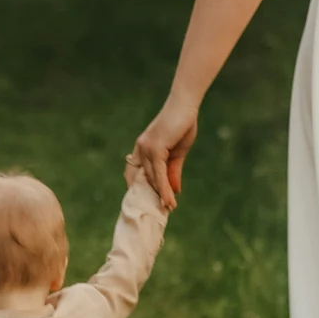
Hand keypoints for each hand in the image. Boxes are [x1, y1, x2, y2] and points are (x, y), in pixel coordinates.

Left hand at [130, 97, 197, 211]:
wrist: (186, 106)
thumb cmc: (182, 125)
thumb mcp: (177, 153)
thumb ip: (173, 171)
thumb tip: (174, 190)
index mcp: (142, 149)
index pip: (132, 173)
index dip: (137, 189)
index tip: (145, 203)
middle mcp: (140, 149)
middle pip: (142, 179)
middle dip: (151, 196)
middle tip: (161, 211)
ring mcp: (146, 148)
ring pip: (151, 179)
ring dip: (160, 196)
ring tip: (169, 208)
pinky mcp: (155, 148)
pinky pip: (158, 174)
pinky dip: (163, 188)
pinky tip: (169, 199)